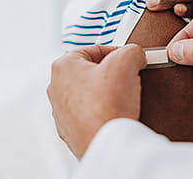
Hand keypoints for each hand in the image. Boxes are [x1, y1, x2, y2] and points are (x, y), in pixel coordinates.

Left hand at [47, 44, 146, 158]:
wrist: (107, 143)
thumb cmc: (107, 106)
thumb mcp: (127, 61)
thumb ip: (132, 50)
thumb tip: (136, 55)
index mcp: (63, 66)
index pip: (94, 49)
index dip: (117, 52)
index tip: (130, 60)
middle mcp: (57, 88)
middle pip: (92, 71)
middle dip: (112, 74)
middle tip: (128, 78)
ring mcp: (62, 112)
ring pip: (92, 93)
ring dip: (109, 94)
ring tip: (124, 98)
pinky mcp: (72, 131)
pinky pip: (92, 114)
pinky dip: (105, 112)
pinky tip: (117, 114)